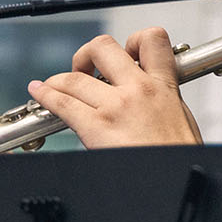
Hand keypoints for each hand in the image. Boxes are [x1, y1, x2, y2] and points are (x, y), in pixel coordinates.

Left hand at [27, 27, 202, 147]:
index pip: (151, 39)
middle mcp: (138, 89)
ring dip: (58, 79)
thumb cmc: (178, 156)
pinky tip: (40, 92)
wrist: (172, 182)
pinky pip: (63, 103)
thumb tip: (150, 90)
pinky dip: (45, 95)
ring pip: (75, 78)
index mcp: (164, 85)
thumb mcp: (181, 117)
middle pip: (103, 47)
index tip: (124, 51)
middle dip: (88, 53)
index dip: (133, 40)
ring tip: (52, 84)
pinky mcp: (96, 126)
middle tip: (84, 67)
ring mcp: (115, 106)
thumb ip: (162, 97)